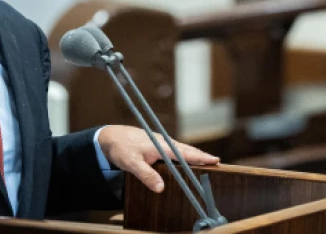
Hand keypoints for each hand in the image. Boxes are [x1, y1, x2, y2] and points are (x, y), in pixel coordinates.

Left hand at [97, 125, 218, 192]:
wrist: (110, 137)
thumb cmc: (121, 148)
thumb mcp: (132, 163)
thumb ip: (146, 175)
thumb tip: (160, 188)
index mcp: (161, 146)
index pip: (185, 153)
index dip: (200, 157)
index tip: (215, 160)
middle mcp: (163, 143)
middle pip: (186, 150)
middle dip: (201, 155)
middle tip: (216, 161)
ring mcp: (160, 143)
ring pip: (180, 149)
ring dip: (192, 154)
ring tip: (204, 161)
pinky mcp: (156, 145)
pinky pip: (174, 150)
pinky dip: (182, 154)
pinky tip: (184, 160)